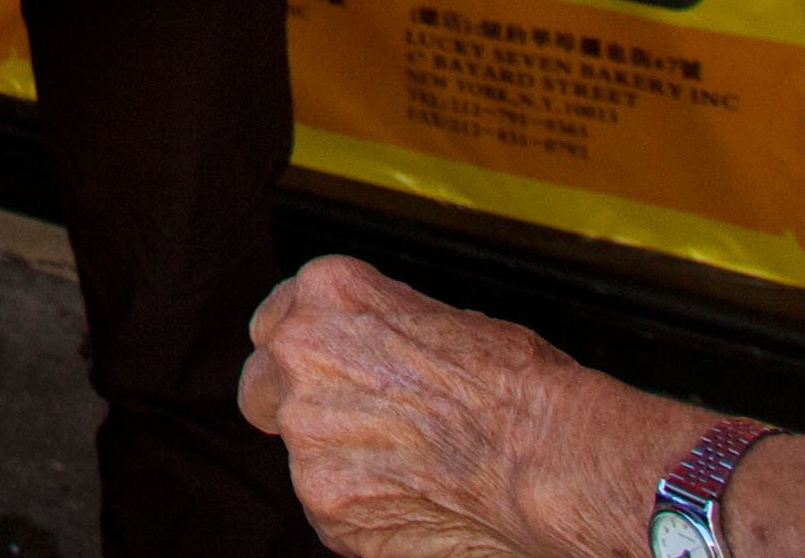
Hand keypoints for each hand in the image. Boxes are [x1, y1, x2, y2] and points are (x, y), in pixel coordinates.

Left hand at [242, 256, 652, 557]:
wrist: (544, 456)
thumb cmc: (516, 384)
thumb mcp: (438, 317)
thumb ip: (376, 332)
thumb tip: (366, 357)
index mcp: (326, 294)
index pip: (274, 324)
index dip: (300, 355)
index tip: (321, 373)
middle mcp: (299, 356)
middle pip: (260, 387)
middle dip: (294, 407)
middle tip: (354, 426)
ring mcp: (306, 435)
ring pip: (301, 456)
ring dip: (341, 464)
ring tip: (415, 467)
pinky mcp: (324, 504)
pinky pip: (330, 510)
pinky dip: (363, 511)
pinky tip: (419, 499)